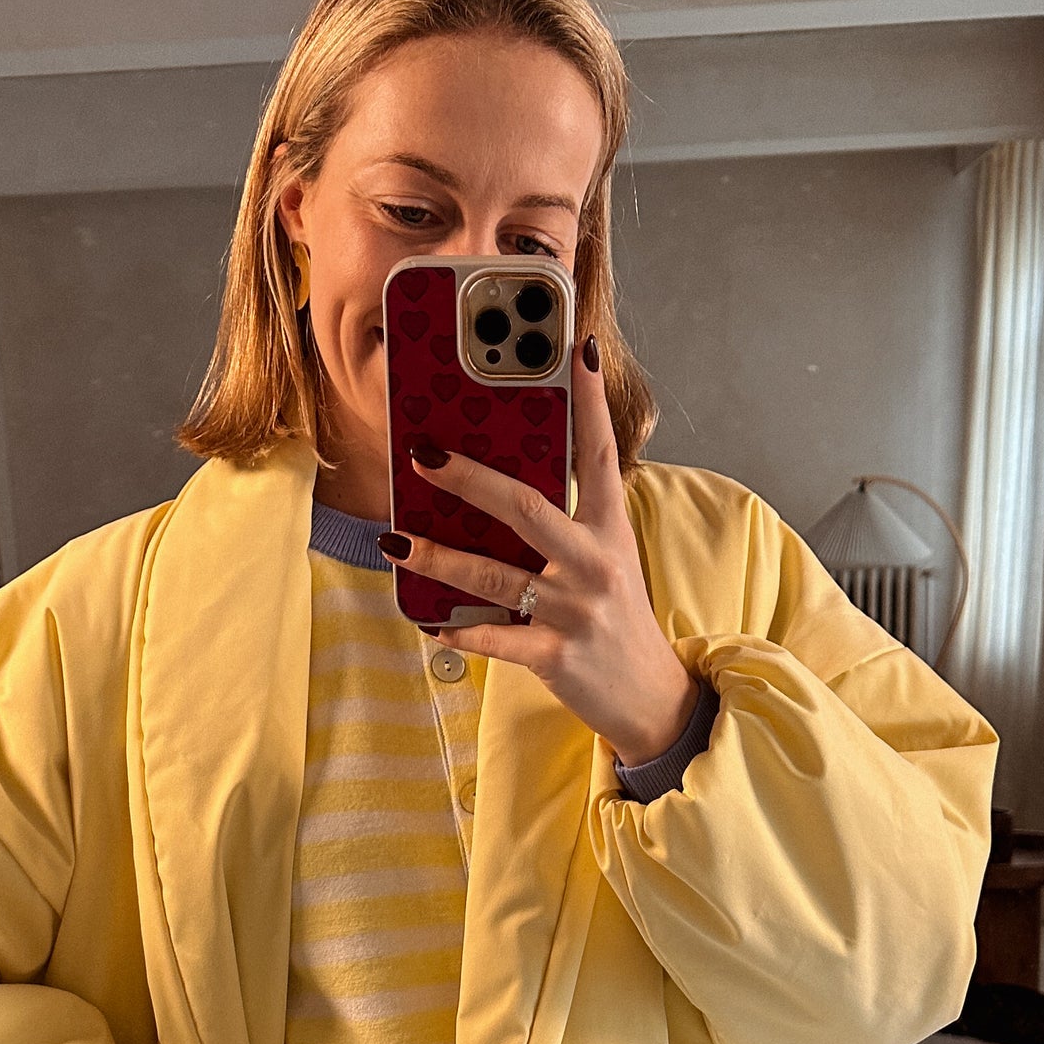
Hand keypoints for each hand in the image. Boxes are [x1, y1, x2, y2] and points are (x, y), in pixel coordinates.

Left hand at [381, 338, 697, 766]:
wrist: (650, 696)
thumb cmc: (615, 614)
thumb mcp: (605, 557)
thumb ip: (564, 520)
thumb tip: (494, 483)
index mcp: (609, 527)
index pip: (600, 452)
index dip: (590, 399)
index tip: (577, 347)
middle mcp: (594, 562)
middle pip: (527, 508)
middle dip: (470, 479)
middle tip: (425, 454)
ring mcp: (574, 610)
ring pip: (494, 576)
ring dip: (438, 558)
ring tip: (394, 541)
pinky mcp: (555, 654)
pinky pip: (495, 639)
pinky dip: (459, 632)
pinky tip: (428, 623)